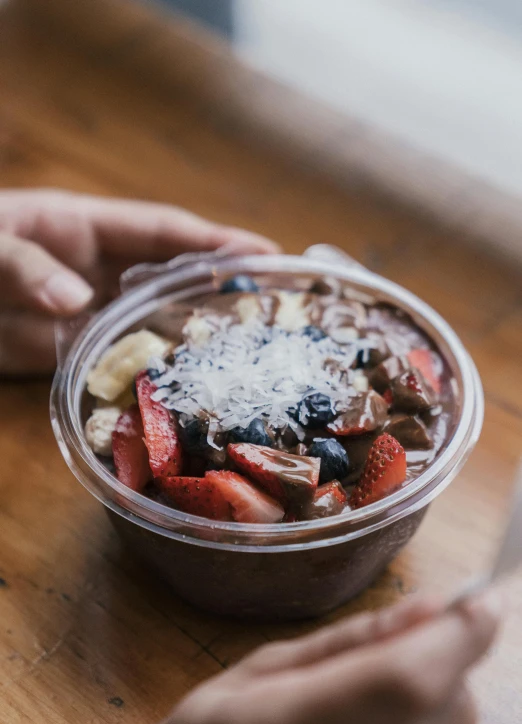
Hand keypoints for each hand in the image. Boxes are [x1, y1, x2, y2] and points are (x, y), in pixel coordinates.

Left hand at [0, 189, 278, 375]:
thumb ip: (21, 263)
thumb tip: (74, 302)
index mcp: (86, 229)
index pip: (166, 232)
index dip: (218, 241)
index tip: (269, 253)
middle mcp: (97, 272)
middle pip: (172, 281)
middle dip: (222, 293)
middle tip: (276, 315)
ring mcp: (85, 316)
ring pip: (152, 327)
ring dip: (192, 341)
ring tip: (245, 362)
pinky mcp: (66, 355)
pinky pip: (116, 367)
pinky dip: (147, 380)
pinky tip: (179, 398)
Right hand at [81, 590, 500, 723]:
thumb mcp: (259, 672)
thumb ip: (349, 641)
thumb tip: (433, 605)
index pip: (397, 683)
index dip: (455, 638)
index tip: (484, 599)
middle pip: (445, 719)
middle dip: (450, 665)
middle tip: (416, 645)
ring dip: (448, 714)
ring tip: (392, 704)